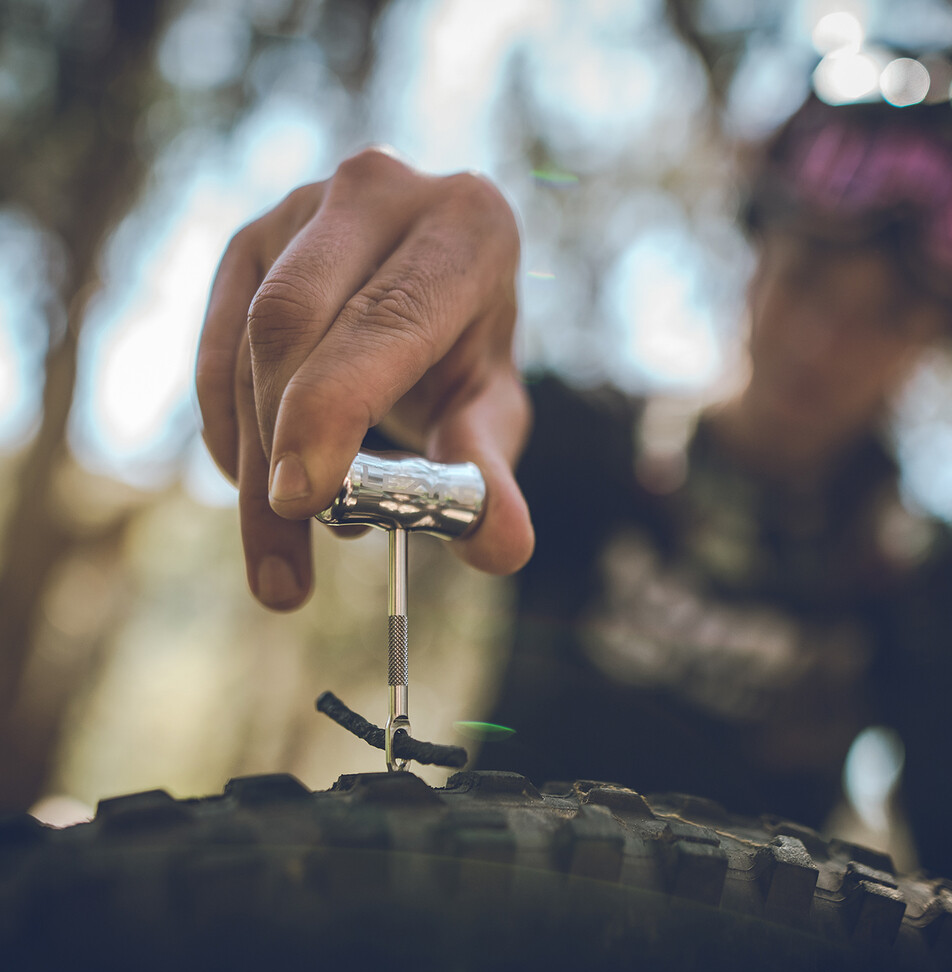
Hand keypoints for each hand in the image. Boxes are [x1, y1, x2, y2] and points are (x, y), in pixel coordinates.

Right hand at [196, 149, 533, 609]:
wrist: (432, 285)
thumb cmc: (467, 353)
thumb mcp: (491, 409)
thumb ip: (491, 474)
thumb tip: (504, 549)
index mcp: (463, 226)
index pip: (385, 316)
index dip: (333, 407)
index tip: (302, 500)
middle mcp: (376, 192)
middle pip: (290, 320)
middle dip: (275, 448)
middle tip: (286, 567)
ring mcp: (300, 209)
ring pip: (243, 343)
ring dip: (249, 466)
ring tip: (284, 565)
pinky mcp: (249, 244)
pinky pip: (215, 352)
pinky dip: (230, 435)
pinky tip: (263, 492)